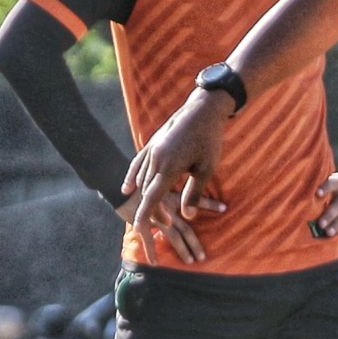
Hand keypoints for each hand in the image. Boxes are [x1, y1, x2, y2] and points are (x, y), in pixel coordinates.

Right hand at [121, 88, 230, 263]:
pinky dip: (132, 177)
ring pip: (142, 177)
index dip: (145, 215)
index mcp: (169, 167)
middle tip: (155, 226)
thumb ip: (194, 193)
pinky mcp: (153, 142)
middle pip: (146, 190)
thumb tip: (187, 217)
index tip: (139, 229)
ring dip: (143, 194)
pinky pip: (138, 163)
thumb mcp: (206, 169)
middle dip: (148, 208)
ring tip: (148, 211)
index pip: (152, 197)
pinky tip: (127, 188)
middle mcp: (156, 159)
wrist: (204, 109)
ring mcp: (152, 149)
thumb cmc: (209, 140)